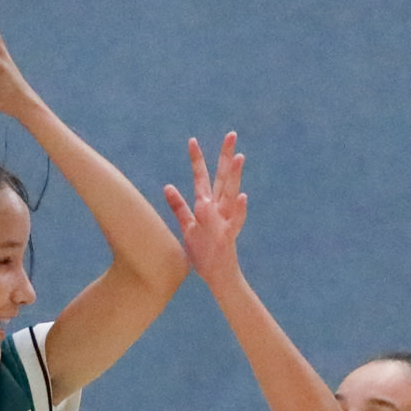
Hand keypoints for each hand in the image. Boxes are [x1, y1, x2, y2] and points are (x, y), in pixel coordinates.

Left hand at [161, 134, 246, 283]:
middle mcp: (219, 210)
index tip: (191, 139)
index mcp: (207, 207)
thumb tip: (167, 187)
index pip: (202, 178)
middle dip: (225, 157)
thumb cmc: (203, 253)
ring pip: (231, 195)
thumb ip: (178, 207)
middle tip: (231, 134)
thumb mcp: (187, 227)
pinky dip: (239, 210)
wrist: (218, 276)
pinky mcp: (228, 237)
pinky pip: (234, 222)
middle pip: (222, 179)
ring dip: (235, 177)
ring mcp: (225, 222)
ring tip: (239, 158)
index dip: (197, 160)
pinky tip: (243, 197)